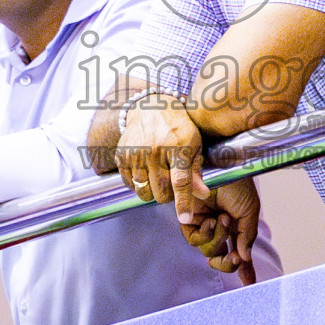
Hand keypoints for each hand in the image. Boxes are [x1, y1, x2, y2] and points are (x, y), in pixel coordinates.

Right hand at [115, 98, 208, 226]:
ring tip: (158, 179)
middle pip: (161, 191)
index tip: (185, 219)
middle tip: (171, 184)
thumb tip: (202, 194)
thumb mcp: (194, 144)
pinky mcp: (122, 156)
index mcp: (177, 146)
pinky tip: (145, 174)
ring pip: (144, 191)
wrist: (150, 106)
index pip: (180, 181)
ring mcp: (135, 153)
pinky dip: (138, 186)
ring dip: (153, 192)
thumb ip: (196, 170)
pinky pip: (130, 184)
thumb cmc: (177, 126)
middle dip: (168, 196)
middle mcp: (154, 150)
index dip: (183, 203)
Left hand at [180, 177, 260, 284]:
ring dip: (218, 240)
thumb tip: (245, 257)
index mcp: (237, 225)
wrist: (220, 165)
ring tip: (223, 220)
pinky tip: (211, 221)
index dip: (245, 270)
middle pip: (221, 257)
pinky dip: (204, 235)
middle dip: (229, 263)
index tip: (251, 284)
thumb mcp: (249, 211)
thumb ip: (247, 235)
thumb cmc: (237, 184)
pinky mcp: (188, 219)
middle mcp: (219, 227)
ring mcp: (204, 224)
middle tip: (238, 258)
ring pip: (208, 250)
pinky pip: (194, 239)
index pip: (240, 251)